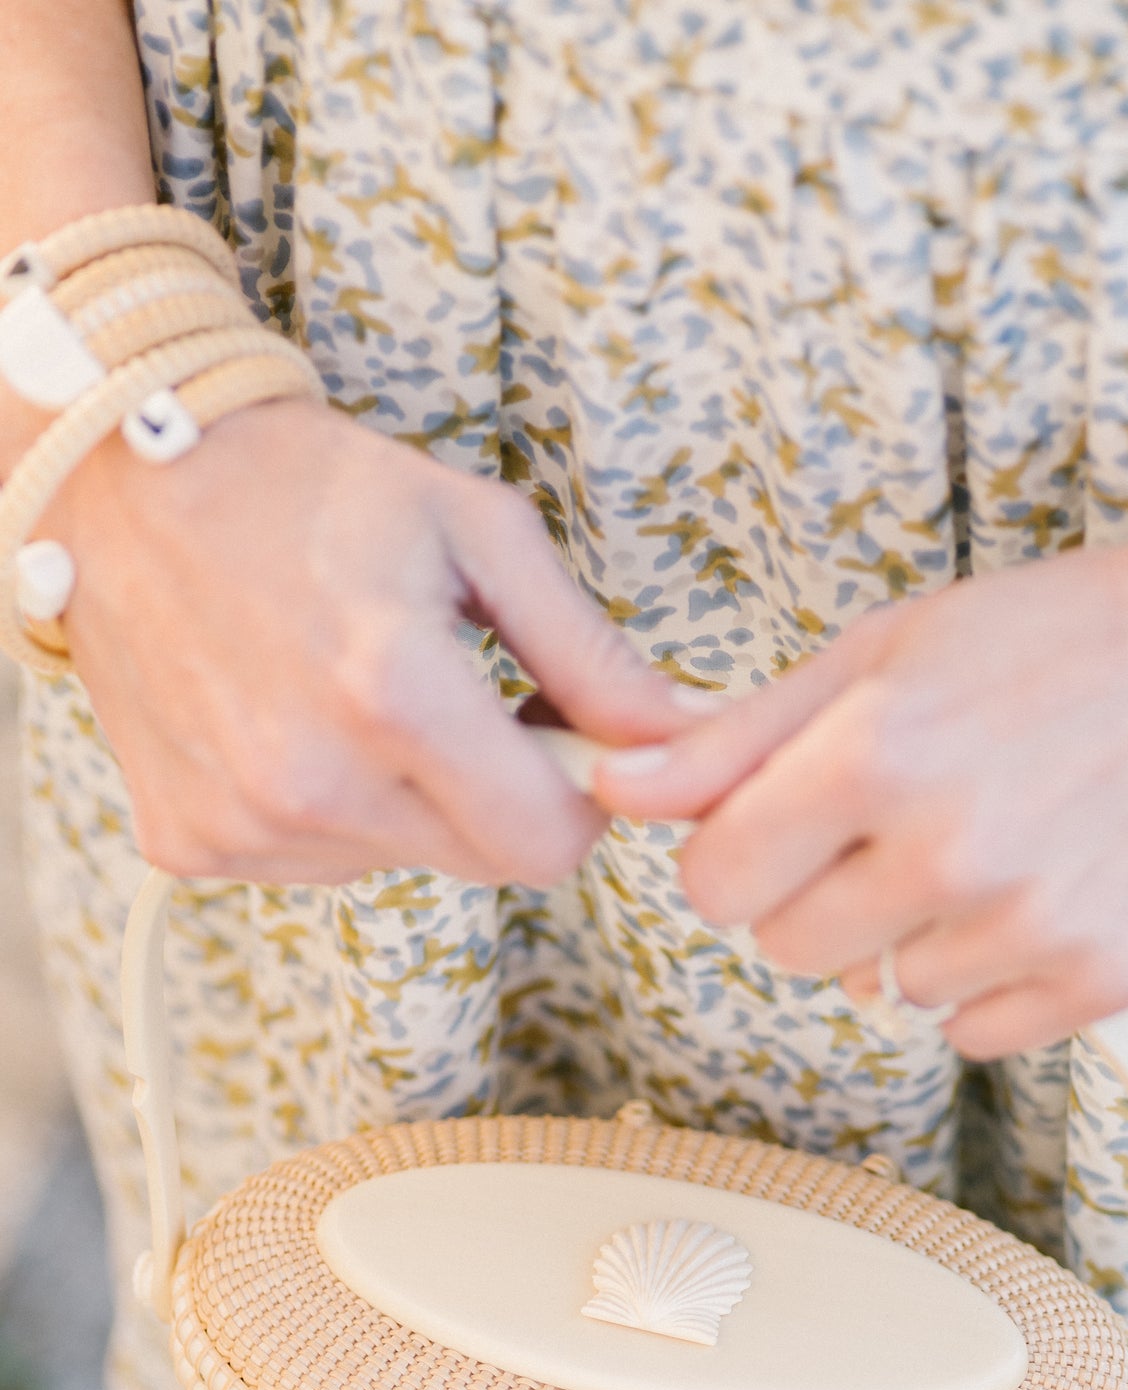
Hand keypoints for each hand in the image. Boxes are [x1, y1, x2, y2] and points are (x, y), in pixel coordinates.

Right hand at [45, 395, 687, 884]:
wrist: (131, 480)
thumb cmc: (319, 489)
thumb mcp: (481, 534)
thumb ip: (594, 656)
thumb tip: (690, 742)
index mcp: (393, 695)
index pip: (549, 847)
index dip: (578, 800)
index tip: (557, 738)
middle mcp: (310, 780)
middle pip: (483, 865)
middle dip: (498, 797)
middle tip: (458, 700)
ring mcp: (241, 823)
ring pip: (402, 865)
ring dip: (409, 801)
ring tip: (354, 695)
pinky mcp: (191, 844)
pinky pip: (316, 864)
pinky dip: (330, 809)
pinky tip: (292, 721)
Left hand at [591, 505, 1127, 1057]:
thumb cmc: (1066, 633)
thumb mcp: (885, 650)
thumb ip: (739, 735)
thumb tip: (618, 786)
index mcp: (878, 755)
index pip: (715, 884)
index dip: (734, 854)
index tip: (776, 829)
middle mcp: (951, 852)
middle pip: (788, 949)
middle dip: (815, 894)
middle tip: (894, 824)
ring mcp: (1033, 927)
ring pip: (884, 991)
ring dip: (911, 935)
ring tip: (990, 843)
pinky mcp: (1104, 979)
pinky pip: (973, 1032)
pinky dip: (988, 979)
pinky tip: (1038, 892)